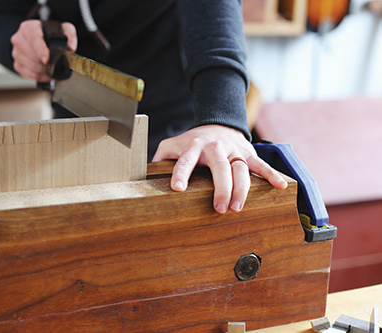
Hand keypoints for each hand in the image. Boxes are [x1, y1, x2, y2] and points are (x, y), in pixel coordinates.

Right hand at [10, 20, 77, 81]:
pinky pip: (27, 74)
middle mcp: (19, 38)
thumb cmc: (49, 33)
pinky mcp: (16, 63)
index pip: (34, 39)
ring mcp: (16, 52)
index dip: (40, 51)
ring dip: (43, 72)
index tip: (47, 60)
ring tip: (52, 70)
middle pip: (32, 56)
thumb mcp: (63, 29)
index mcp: (29, 28)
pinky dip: (38, 77)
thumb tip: (70, 48)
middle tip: (56, 66)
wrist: (37, 38)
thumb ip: (70, 36)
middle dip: (46, 64)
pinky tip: (45, 74)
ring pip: (30, 67)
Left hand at [152, 125, 287, 213]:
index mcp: (192, 146)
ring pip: (241, 168)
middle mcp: (214, 147)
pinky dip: (271, 175)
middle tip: (218, 208)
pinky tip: (281, 187)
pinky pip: (261, 165)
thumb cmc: (191, 142)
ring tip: (238, 208)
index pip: (185, 160)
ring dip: (242, 188)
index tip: (177, 189)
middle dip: (220, 187)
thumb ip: (159, 159)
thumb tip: (140, 177)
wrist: (217, 124)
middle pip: (219, 166)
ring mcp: (233, 150)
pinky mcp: (247, 153)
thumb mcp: (171, 145)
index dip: (181, 173)